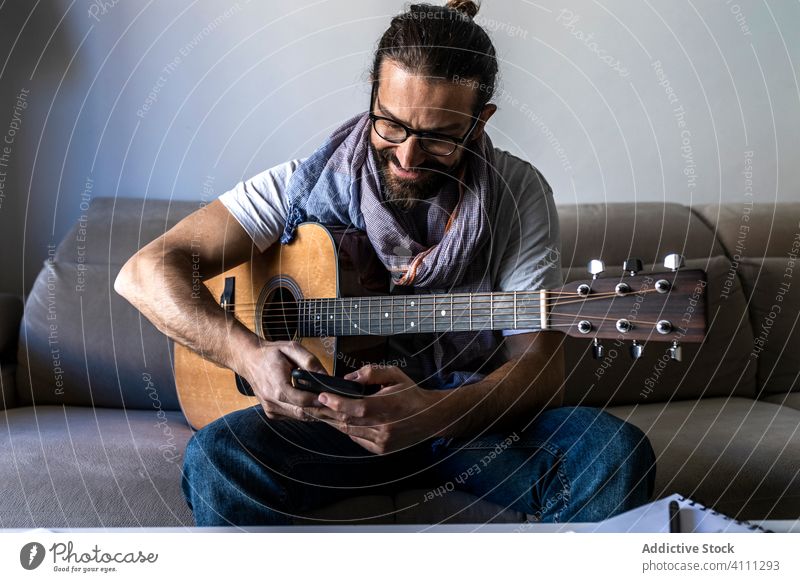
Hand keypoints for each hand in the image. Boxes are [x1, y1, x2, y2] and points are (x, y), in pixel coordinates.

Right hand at [240, 341, 340, 422]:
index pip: (302, 400)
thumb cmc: (271, 353)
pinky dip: (304, 412)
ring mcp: (270, 408)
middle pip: (302, 413)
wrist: (249, 359)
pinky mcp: (271, 412)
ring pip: (298, 417)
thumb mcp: (292, 348)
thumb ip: (310, 362)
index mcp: (276, 386)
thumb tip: (326, 376)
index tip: (333, 398)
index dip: (319, 401)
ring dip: (314, 413)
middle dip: (321, 410)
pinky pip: (292, 416)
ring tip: (330, 406)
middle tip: (338, 407)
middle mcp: (272, 401)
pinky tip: (313, 405)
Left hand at [308, 364, 448, 453]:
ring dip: (334, 421)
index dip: (337, 402)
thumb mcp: (395, 375)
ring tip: (321, 411)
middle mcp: (384, 427)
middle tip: (313, 402)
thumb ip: (371, 373)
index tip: (323, 395)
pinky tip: (340, 420)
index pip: (357, 407)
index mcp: (389, 407)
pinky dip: (347, 429)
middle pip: (348, 420)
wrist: (429, 418)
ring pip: (349, 431)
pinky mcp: (380, 449)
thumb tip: (348, 379)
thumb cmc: (411, 394)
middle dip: (328, 411)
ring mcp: (382, 441)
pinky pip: (356, 438)